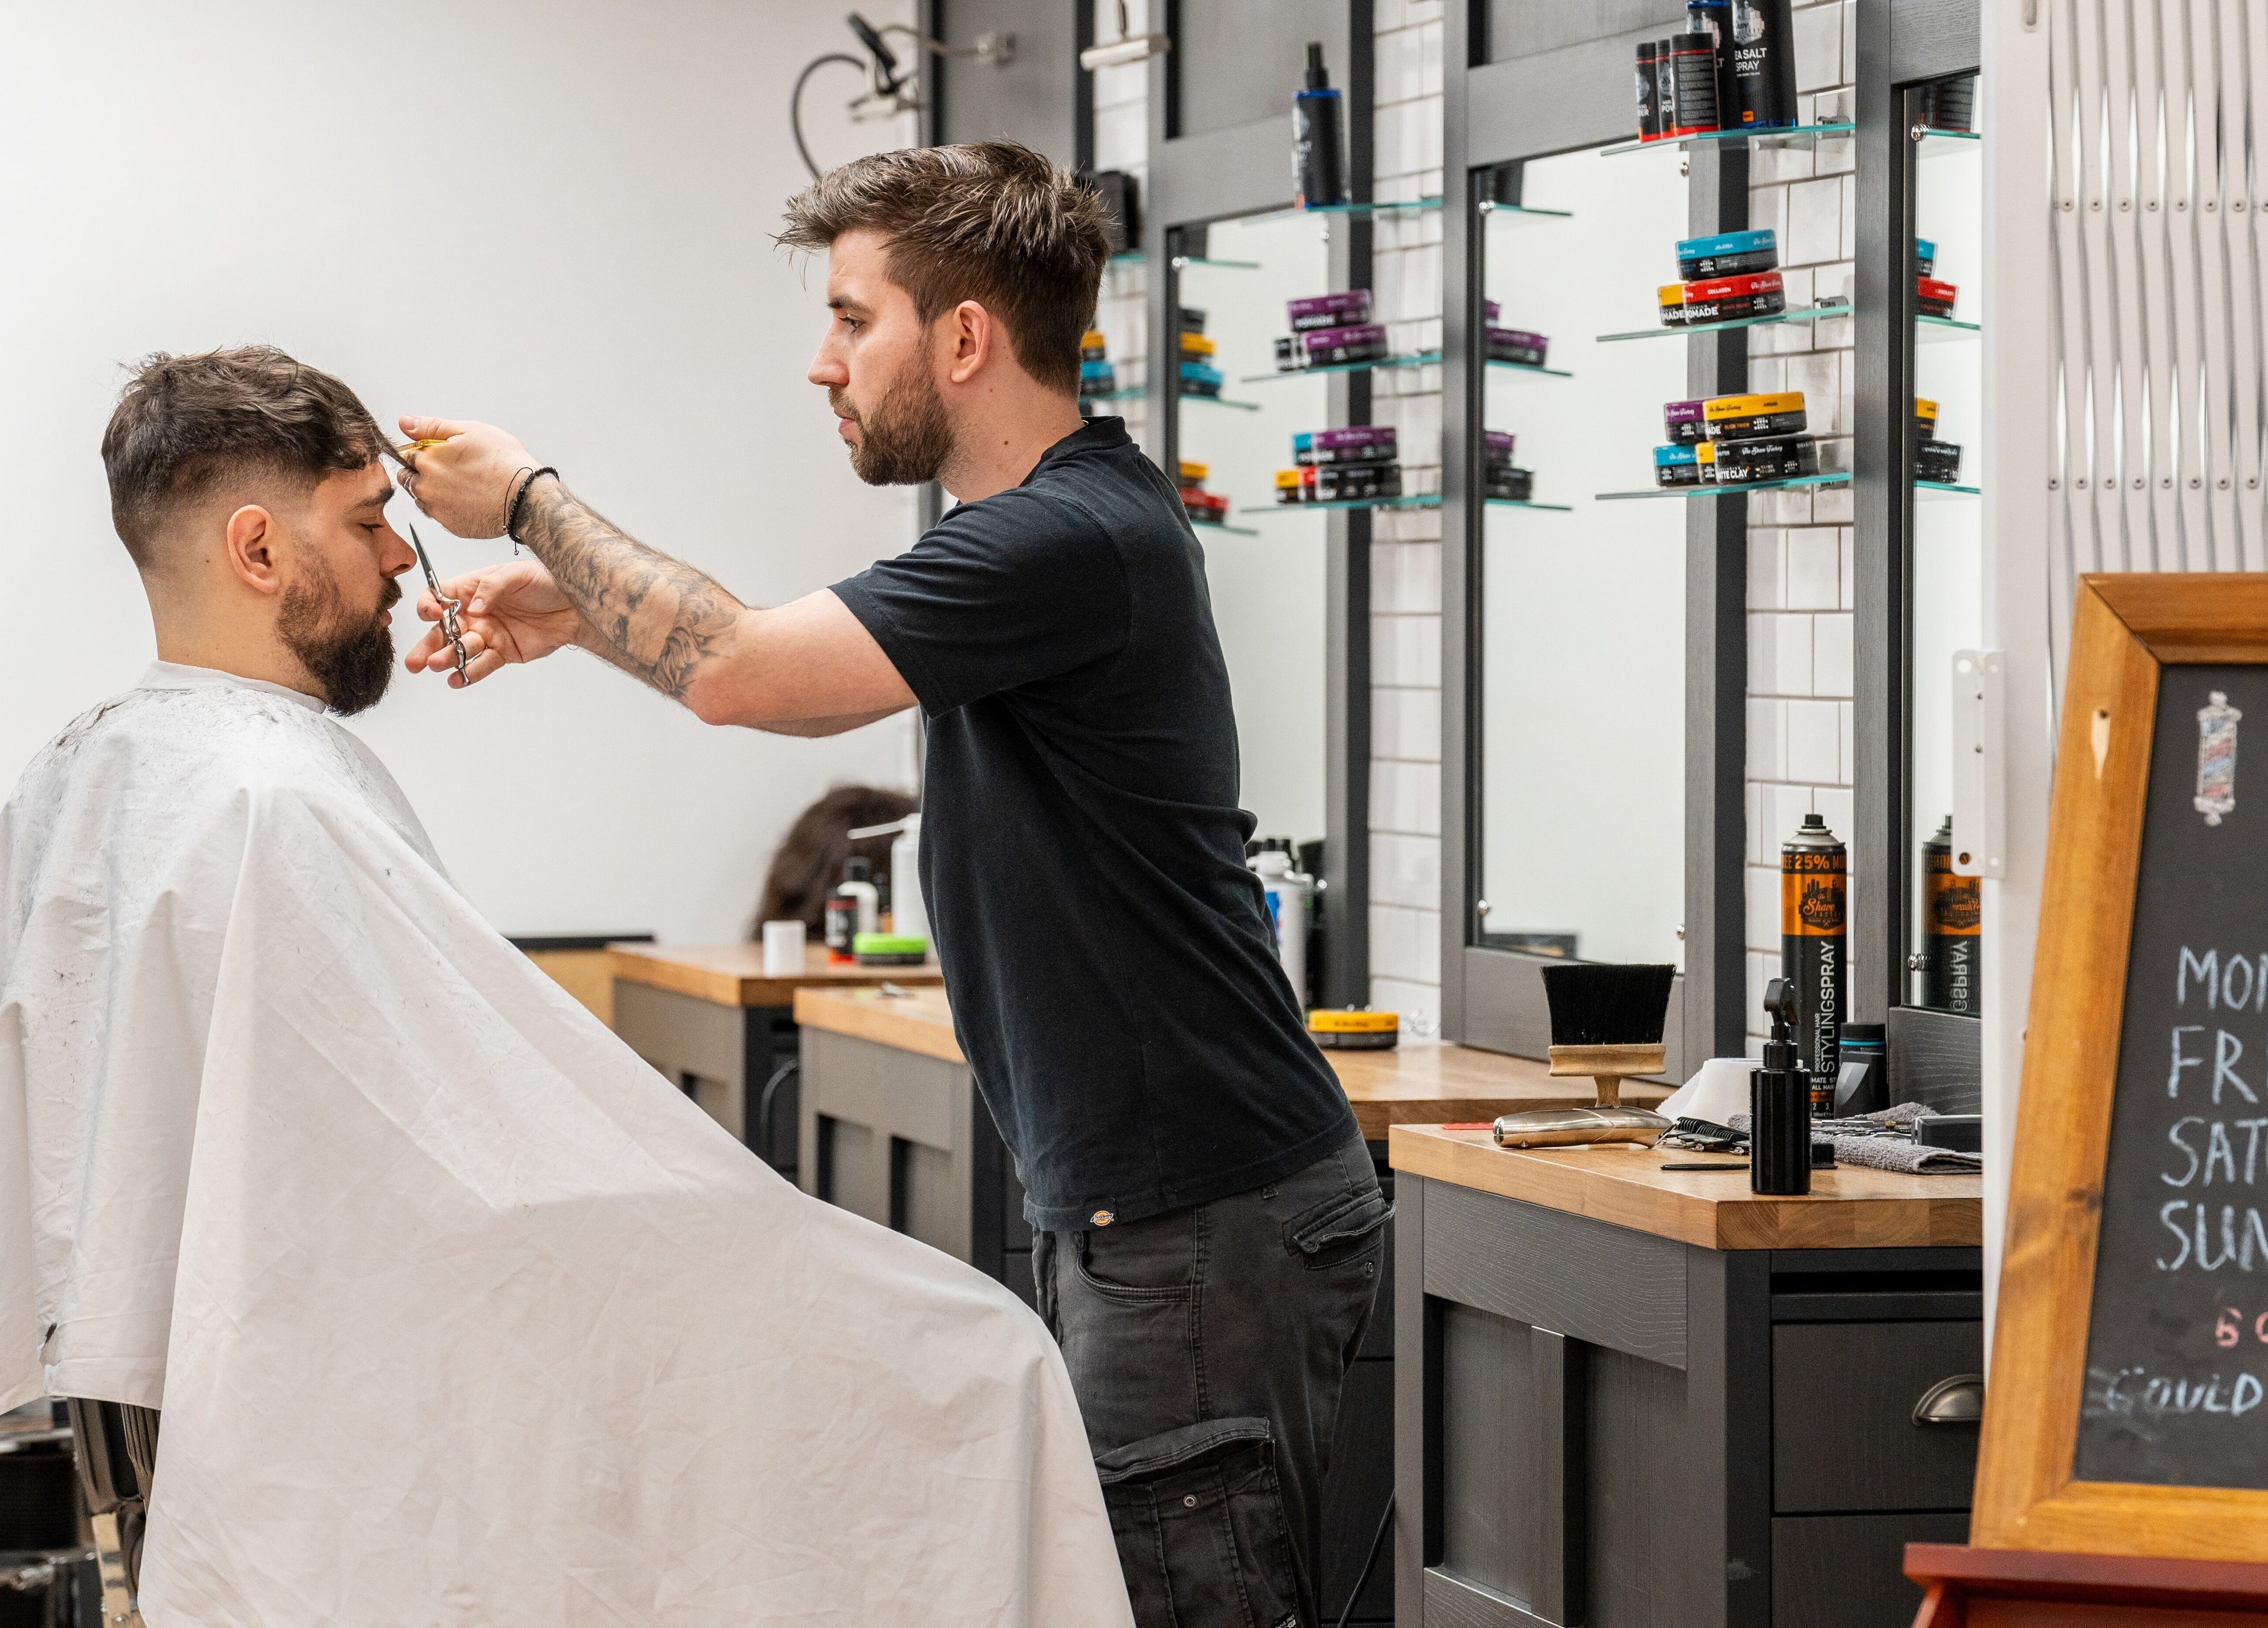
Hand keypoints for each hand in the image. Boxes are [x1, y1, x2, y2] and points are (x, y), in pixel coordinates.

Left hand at [394, 415, 538, 538]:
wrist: (527, 498)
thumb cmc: (505, 464)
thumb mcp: (470, 431)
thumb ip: (432, 426)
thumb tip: (405, 422)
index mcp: (427, 460)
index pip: (406, 455)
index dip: (423, 452)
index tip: (441, 454)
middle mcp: (426, 487)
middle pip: (409, 478)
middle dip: (423, 473)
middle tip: (453, 470)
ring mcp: (438, 510)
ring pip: (423, 499)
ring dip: (435, 492)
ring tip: (464, 486)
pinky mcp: (451, 526)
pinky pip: (441, 515)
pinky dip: (450, 508)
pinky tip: (470, 500)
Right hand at [404, 558, 587, 687]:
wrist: (575, 606)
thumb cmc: (547, 582)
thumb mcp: (518, 574)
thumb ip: (492, 587)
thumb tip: (474, 607)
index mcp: (472, 589)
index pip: (439, 597)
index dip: (429, 606)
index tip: (432, 613)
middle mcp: (474, 614)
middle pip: (443, 631)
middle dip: (427, 645)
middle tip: (415, 660)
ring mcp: (487, 635)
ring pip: (459, 650)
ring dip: (446, 659)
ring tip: (437, 666)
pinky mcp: (502, 653)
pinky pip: (482, 665)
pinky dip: (469, 673)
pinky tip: (457, 680)